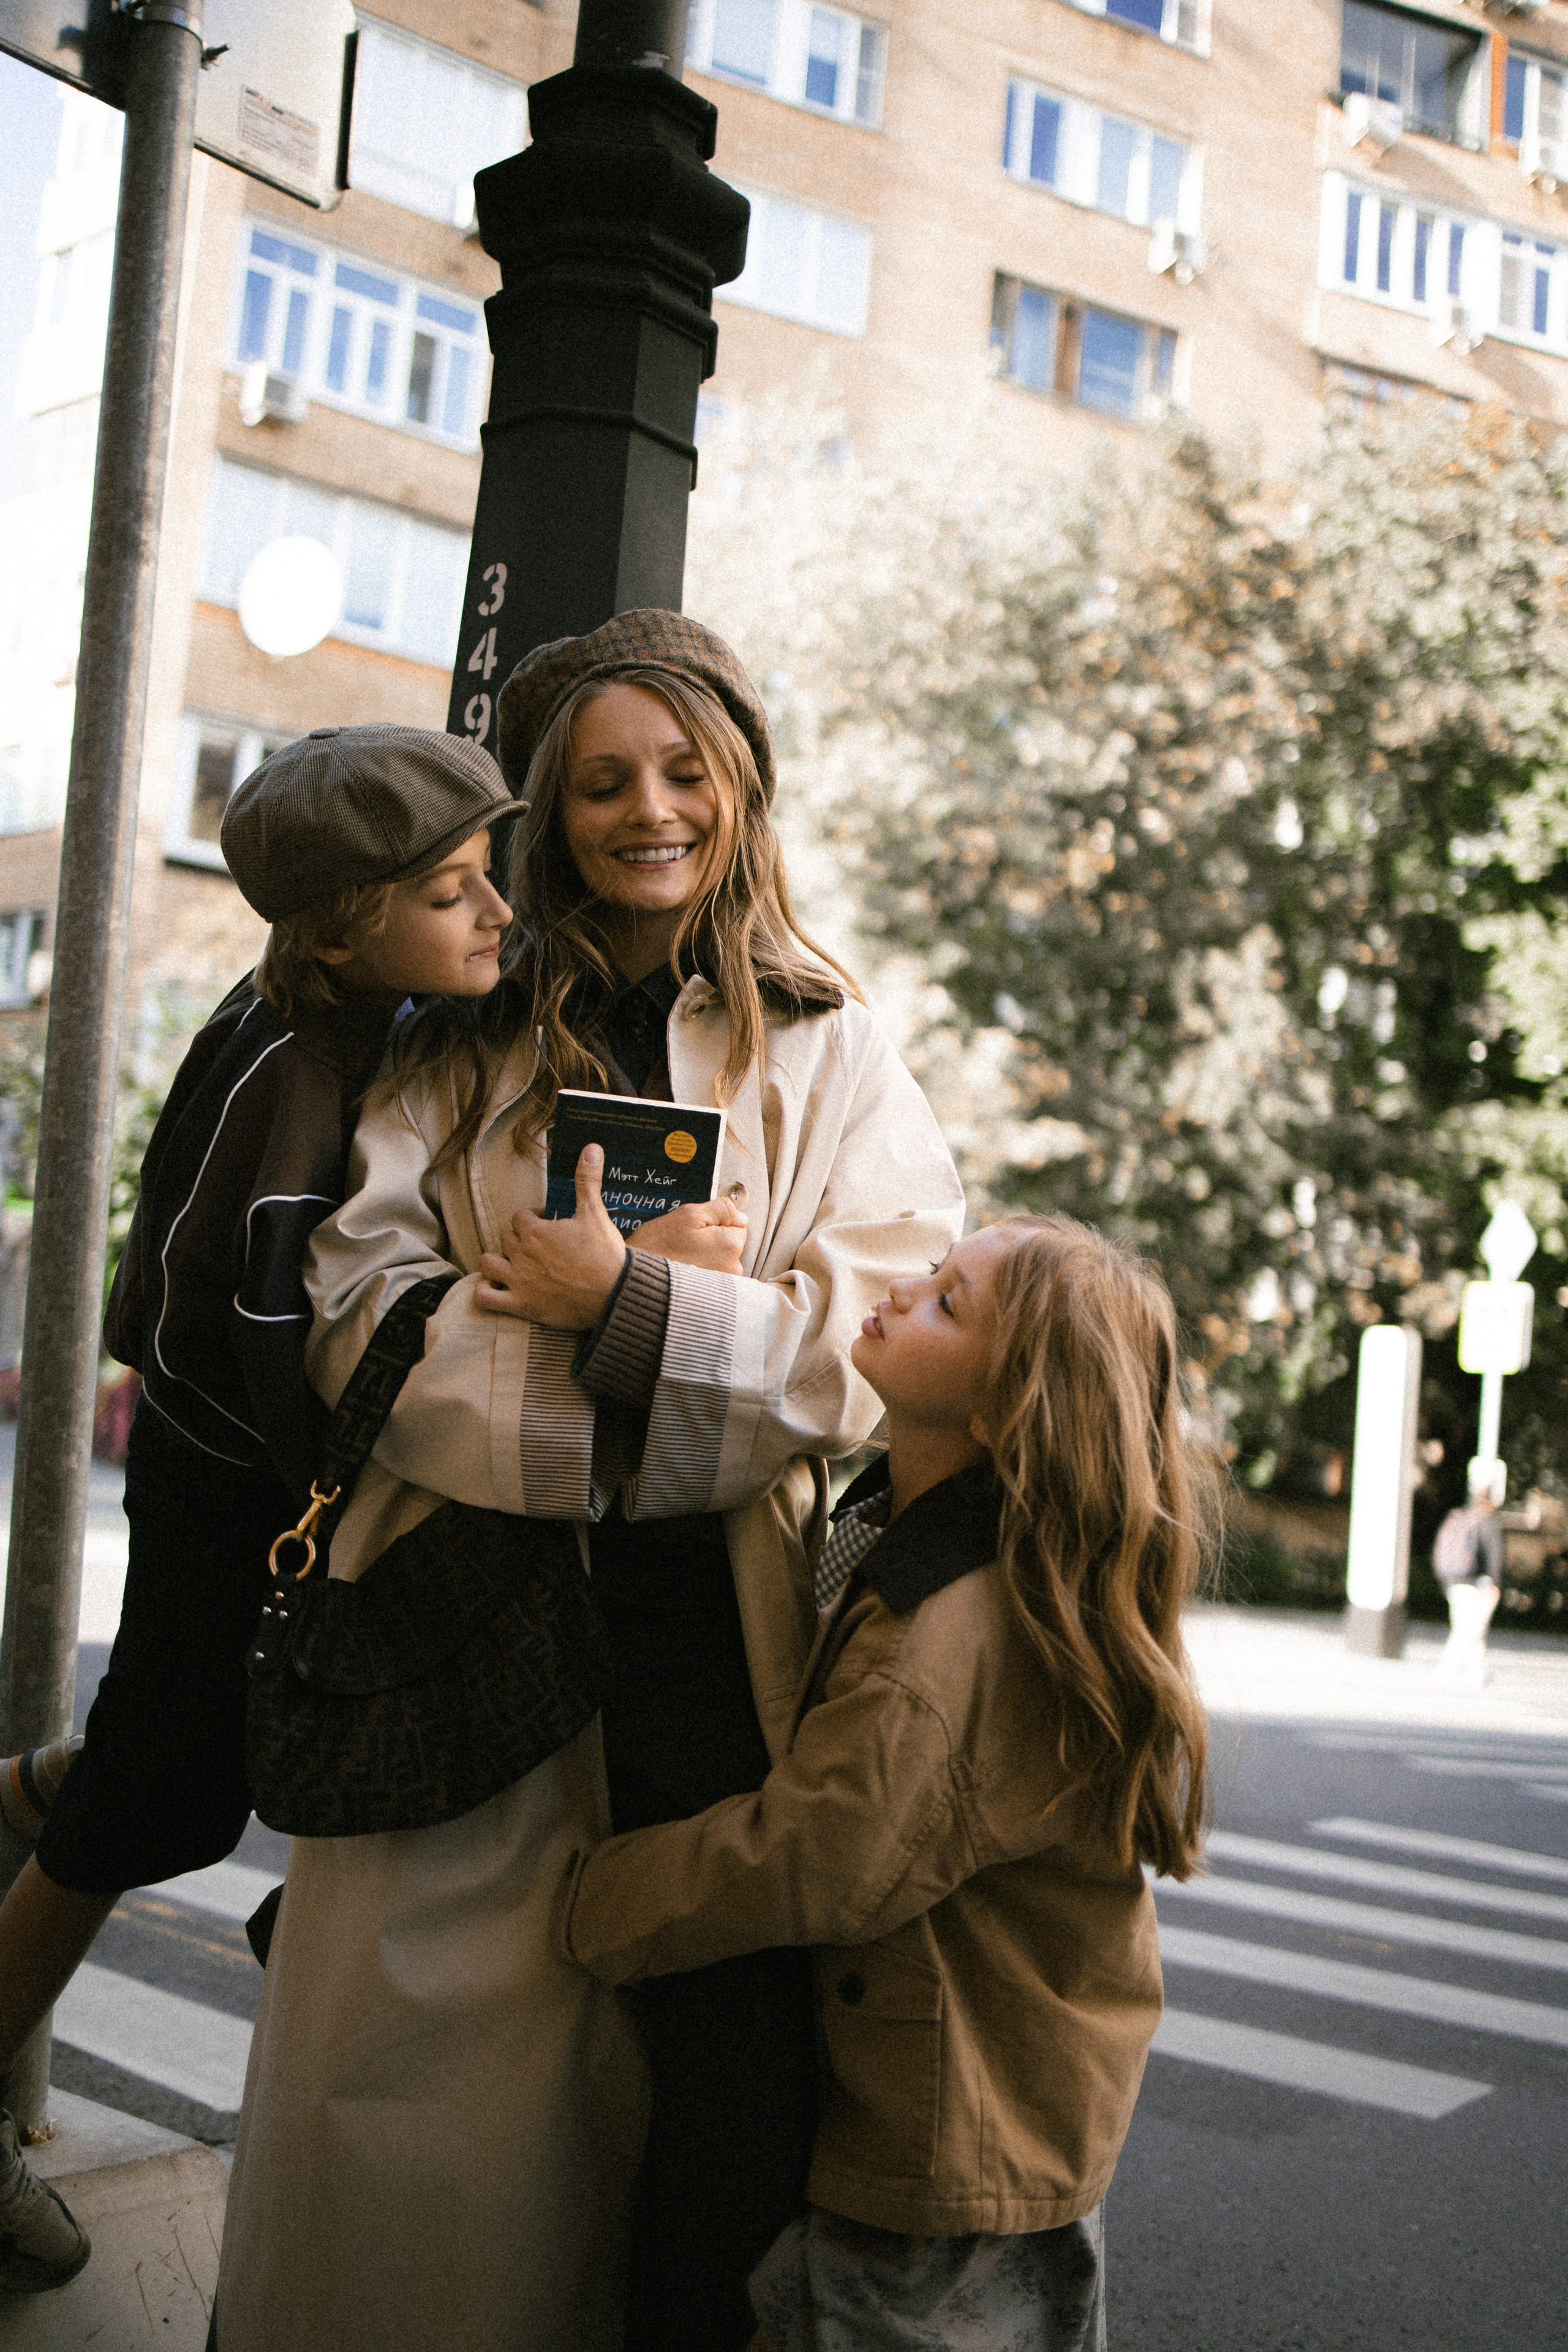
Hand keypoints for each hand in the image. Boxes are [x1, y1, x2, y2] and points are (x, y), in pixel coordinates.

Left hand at [475, 1145, 625, 1327]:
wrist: (616, 1294)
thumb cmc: (606, 1254)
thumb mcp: (595, 1213)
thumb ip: (587, 1180)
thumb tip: (591, 1147)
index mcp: (536, 1231)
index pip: (519, 1218)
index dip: (533, 1219)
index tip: (551, 1226)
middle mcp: (522, 1254)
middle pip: (506, 1239)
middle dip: (520, 1240)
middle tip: (541, 1247)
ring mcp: (519, 1281)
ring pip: (488, 1263)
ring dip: (497, 1261)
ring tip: (514, 1264)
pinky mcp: (521, 1305)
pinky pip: (485, 1297)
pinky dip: (486, 1291)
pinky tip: (498, 1286)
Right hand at [628, 1193, 747, 1275]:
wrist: (632, 1280)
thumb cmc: (656, 1248)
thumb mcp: (687, 1216)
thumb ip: (720, 1209)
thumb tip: (740, 1216)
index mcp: (729, 1246)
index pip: (739, 1226)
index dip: (717, 1223)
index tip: (698, 1230)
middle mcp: (732, 1270)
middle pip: (731, 1246)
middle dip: (714, 1242)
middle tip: (686, 1244)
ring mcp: (722, 1287)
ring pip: (722, 1262)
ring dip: (706, 1259)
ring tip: (682, 1259)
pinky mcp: (712, 1300)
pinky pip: (713, 1280)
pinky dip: (701, 1275)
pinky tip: (684, 1273)